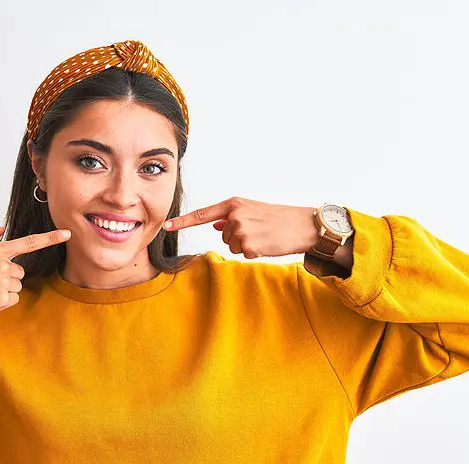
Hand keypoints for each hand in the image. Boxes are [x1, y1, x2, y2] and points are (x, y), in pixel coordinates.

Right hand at [0, 225, 70, 326]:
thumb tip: (2, 229)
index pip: (29, 243)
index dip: (50, 238)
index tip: (67, 234)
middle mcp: (2, 267)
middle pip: (20, 270)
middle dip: (7, 274)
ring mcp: (3, 284)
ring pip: (17, 284)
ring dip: (4, 287)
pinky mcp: (2, 301)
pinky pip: (13, 298)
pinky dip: (3, 300)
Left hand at [162, 197, 320, 258]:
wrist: (303, 225)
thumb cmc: (279, 218)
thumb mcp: (253, 211)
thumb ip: (231, 217)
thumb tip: (215, 225)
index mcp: (233, 204)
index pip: (202, 214)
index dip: (183, 221)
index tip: (166, 226)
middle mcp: (234, 215)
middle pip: (223, 237)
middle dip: (238, 239)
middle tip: (259, 232)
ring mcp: (241, 230)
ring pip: (232, 247)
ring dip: (247, 246)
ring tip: (264, 237)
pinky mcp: (249, 245)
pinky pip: (244, 254)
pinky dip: (255, 253)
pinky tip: (267, 244)